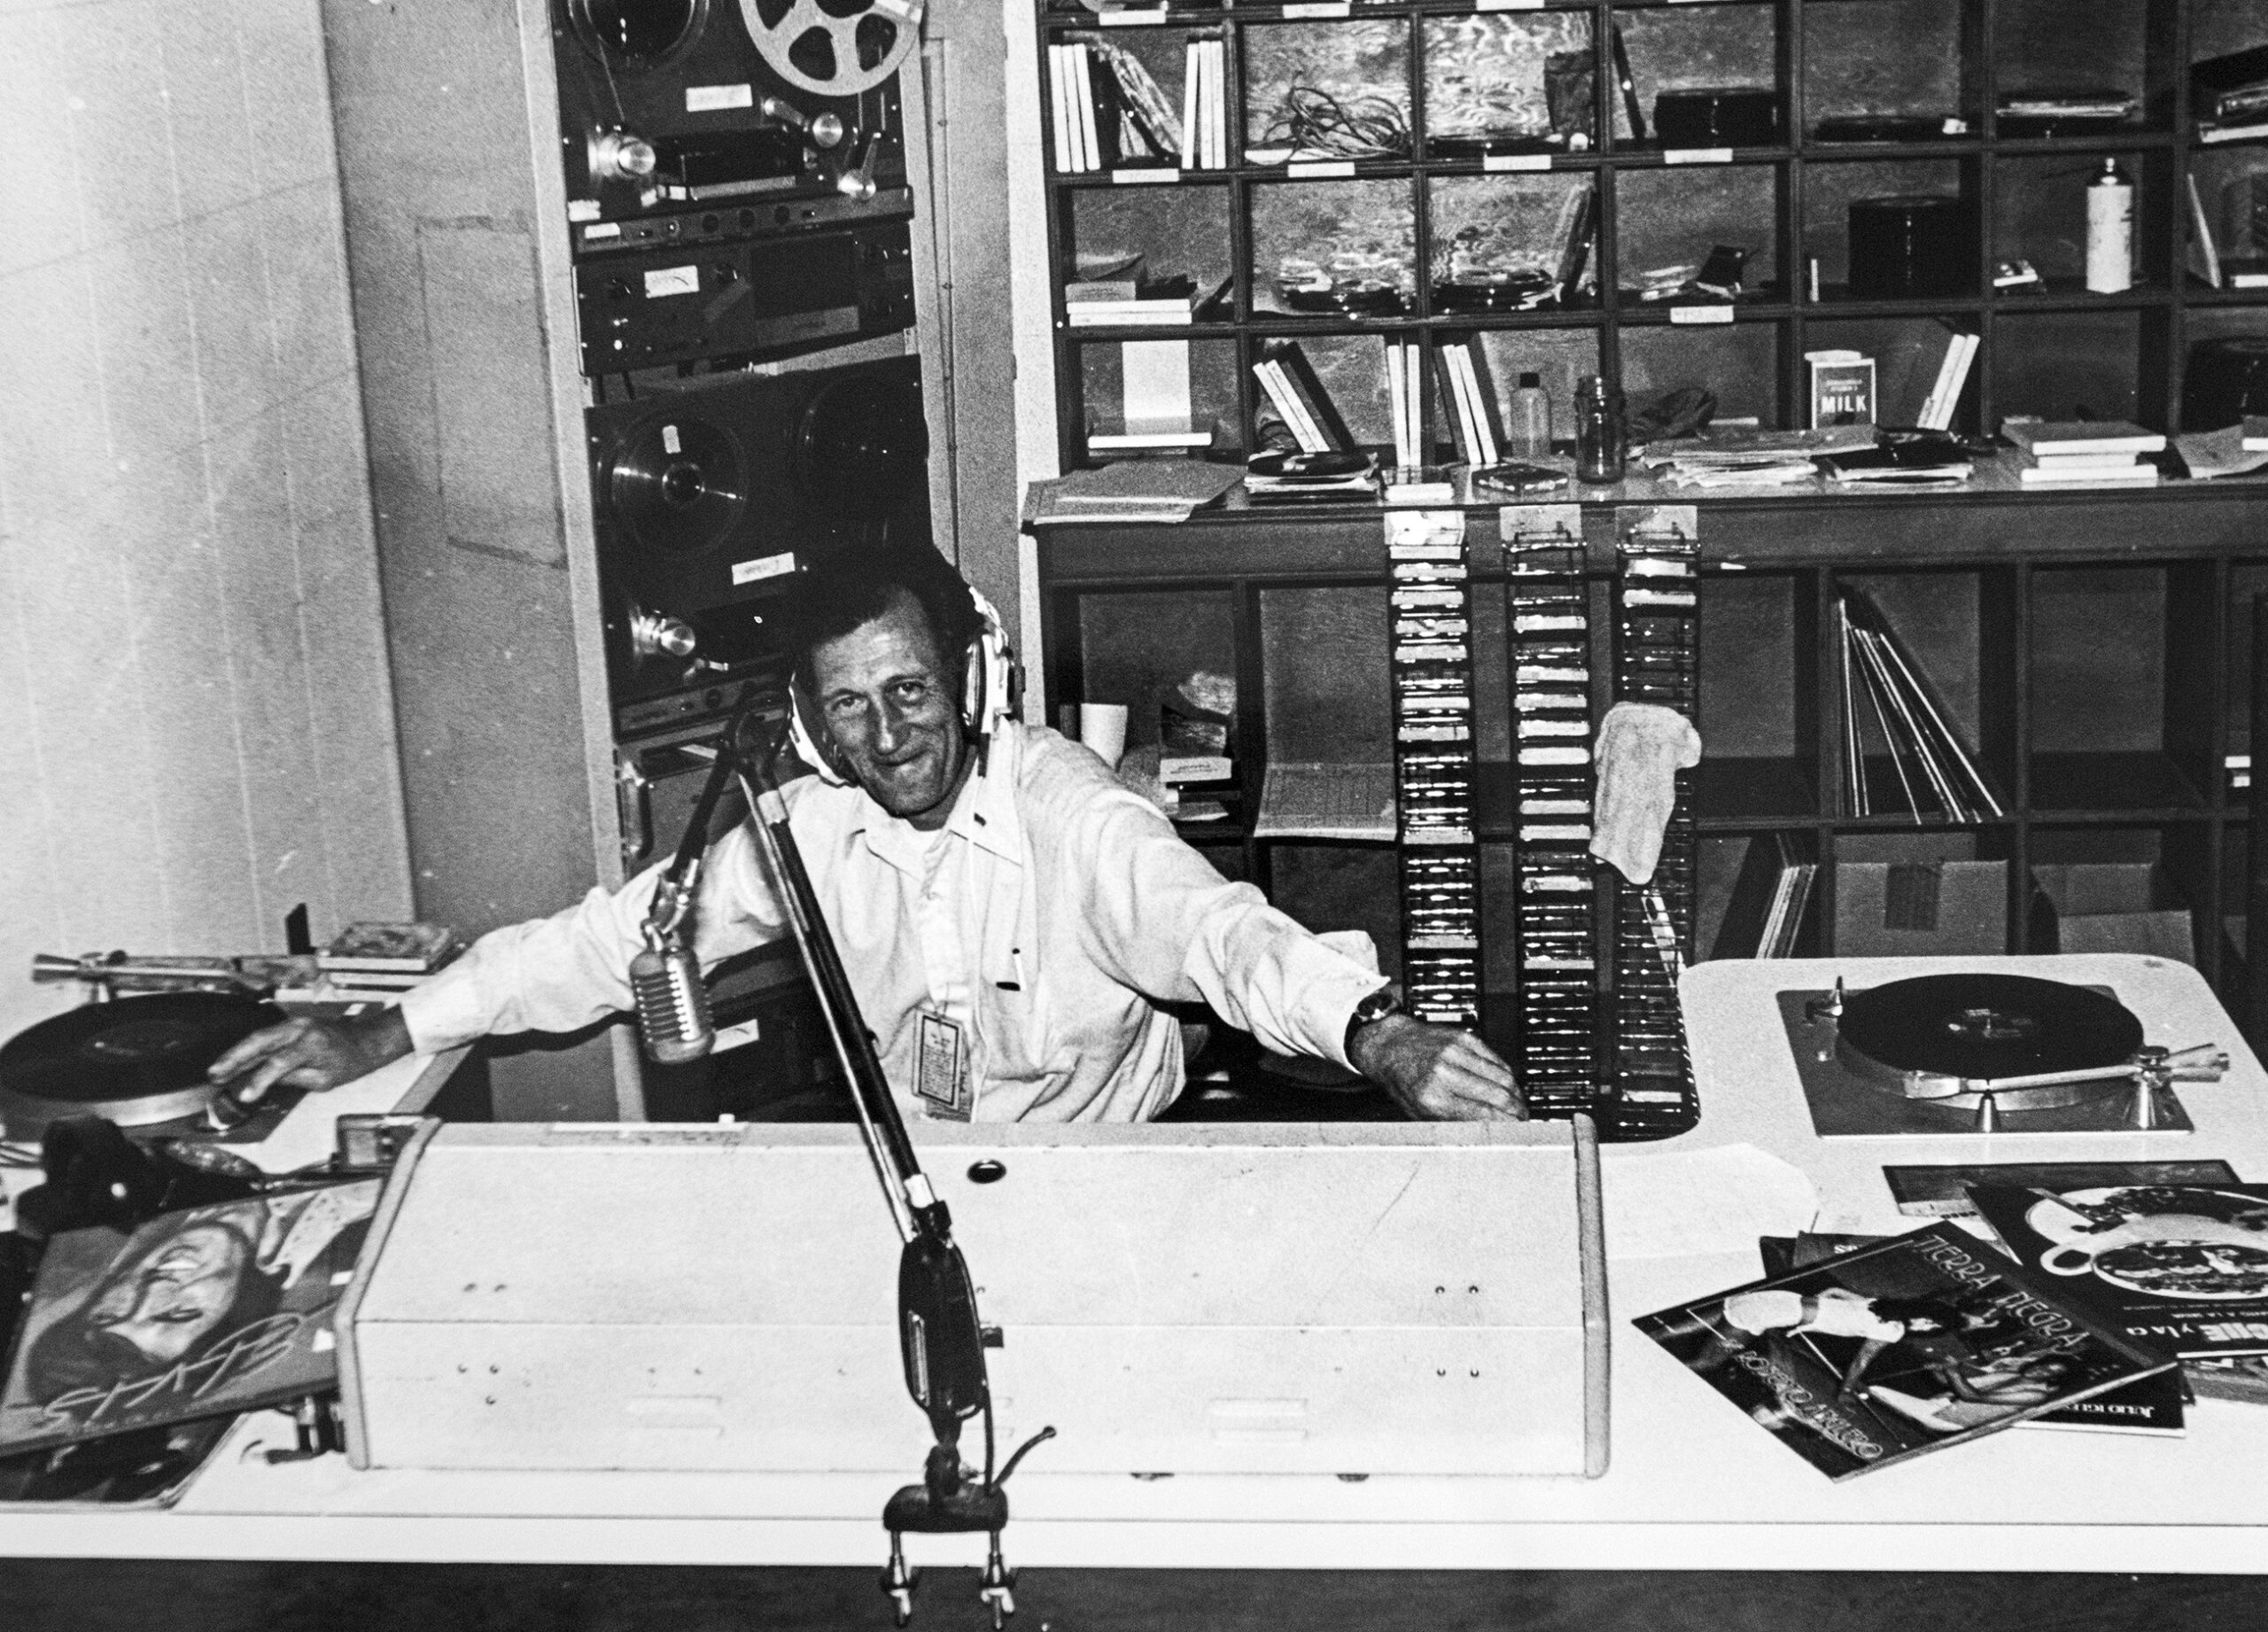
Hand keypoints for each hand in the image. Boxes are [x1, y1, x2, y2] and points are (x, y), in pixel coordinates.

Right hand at [205, 1008, 414, 1106]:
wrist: (364, 1041)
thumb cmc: (349, 1061)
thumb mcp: (324, 1079)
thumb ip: (294, 1079)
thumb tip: (267, 1080)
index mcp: (312, 1043)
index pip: (279, 1063)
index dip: (260, 1080)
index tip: (246, 1095)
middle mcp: (301, 1028)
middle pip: (260, 1041)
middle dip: (234, 1058)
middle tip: (215, 1074)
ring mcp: (294, 1023)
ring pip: (258, 1037)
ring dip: (236, 1053)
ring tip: (217, 1070)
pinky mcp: (290, 1025)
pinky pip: (265, 1036)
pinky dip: (248, 1049)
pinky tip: (233, 1061)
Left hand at [1347, 1015, 1524, 1121]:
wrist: (1389, 1046)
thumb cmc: (1402, 1082)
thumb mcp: (1420, 1112)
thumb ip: (1452, 1123)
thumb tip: (1487, 1132)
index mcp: (1433, 1098)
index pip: (1483, 1114)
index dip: (1506, 1124)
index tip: (1515, 1129)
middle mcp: (1444, 1073)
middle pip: (1498, 1094)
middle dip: (1516, 1109)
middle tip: (1522, 1117)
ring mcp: (1454, 1053)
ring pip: (1501, 1075)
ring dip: (1515, 1091)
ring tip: (1517, 1102)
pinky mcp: (1462, 1038)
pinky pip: (1495, 1058)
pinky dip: (1505, 1072)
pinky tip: (1507, 1083)